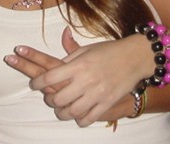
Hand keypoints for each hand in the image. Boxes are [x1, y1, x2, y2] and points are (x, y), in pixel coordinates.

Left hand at [7, 28, 153, 126]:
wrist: (135, 57)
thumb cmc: (109, 50)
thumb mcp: (87, 49)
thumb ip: (69, 57)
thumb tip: (53, 62)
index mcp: (79, 65)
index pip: (50, 77)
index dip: (38, 82)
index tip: (34, 84)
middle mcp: (86, 81)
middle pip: (58, 98)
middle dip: (49, 99)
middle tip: (49, 97)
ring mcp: (97, 94)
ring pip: (71, 112)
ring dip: (61, 112)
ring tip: (60, 109)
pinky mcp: (106, 103)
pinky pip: (88, 119)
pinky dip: (79, 120)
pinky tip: (77, 115)